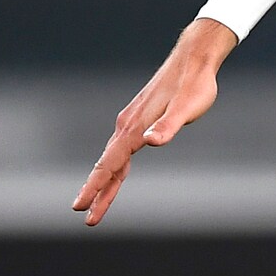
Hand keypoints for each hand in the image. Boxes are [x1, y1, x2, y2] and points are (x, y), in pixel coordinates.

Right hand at [71, 18, 236, 224]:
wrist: (194, 59)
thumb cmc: (195, 85)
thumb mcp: (187, 108)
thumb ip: (168, 125)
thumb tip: (151, 142)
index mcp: (135, 127)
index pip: (111, 163)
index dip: (96, 186)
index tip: (81, 207)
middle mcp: (127, 125)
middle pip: (108, 165)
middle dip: (96, 191)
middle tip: (86, 216)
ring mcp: (131, 122)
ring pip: (113, 158)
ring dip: (104, 182)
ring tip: (95, 205)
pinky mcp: (139, 120)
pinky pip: (122, 149)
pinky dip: (115, 166)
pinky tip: (116, 174)